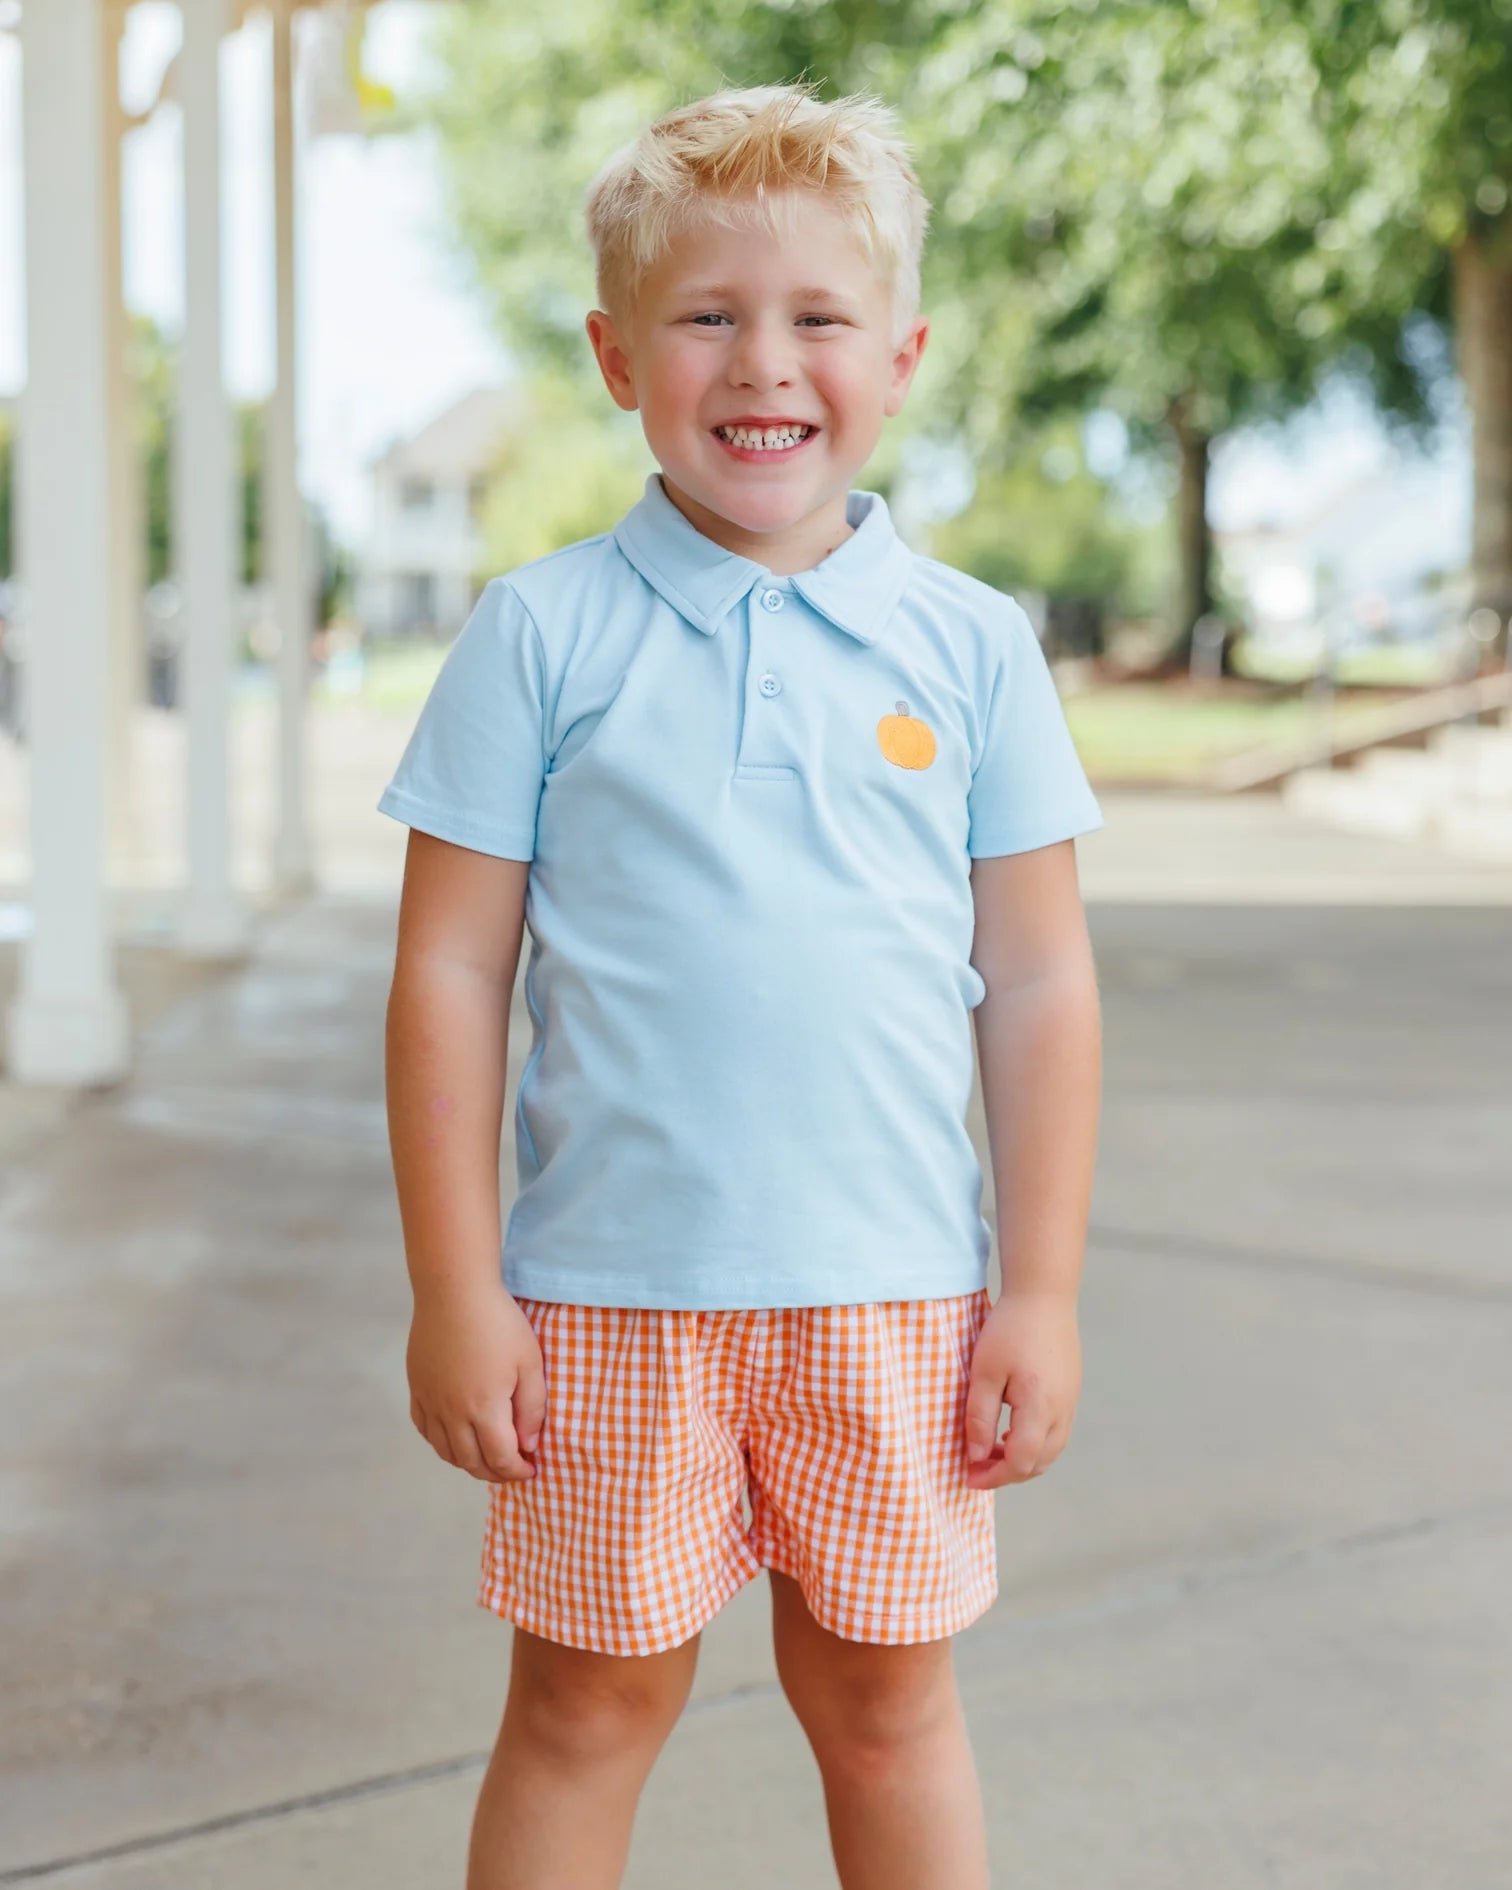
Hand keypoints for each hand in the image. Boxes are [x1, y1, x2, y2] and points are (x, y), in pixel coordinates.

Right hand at [407, 1281, 545, 1483]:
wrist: (454, 1291)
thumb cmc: (499, 1323)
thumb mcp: (530, 1363)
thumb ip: (532, 1408)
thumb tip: (528, 1444)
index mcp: (483, 1408)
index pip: (501, 1459)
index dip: (518, 1470)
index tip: (532, 1468)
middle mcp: (452, 1413)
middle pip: (471, 1462)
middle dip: (495, 1473)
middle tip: (513, 1468)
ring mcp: (430, 1402)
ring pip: (446, 1451)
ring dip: (468, 1463)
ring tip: (487, 1457)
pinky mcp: (417, 1389)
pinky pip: (425, 1430)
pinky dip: (442, 1444)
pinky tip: (456, 1437)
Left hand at [963, 1291, 1080, 1490]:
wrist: (1044, 1295)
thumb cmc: (1009, 1329)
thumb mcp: (984, 1372)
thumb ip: (979, 1417)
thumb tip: (975, 1455)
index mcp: (1041, 1407)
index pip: (1021, 1462)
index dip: (994, 1477)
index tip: (969, 1476)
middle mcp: (1063, 1411)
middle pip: (1039, 1463)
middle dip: (1007, 1473)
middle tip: (976, 1465)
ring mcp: (1071, 1402)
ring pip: (1051, 1451)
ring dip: (1023, 1459)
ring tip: (991, 1449)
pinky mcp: (1071, 1392)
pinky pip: (1056, 1433)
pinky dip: (1035, 1443)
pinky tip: (1011, 1430)